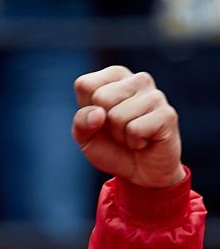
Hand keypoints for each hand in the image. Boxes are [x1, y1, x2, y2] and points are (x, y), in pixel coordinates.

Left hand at [73, 66, 184, 188]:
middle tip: (118, 130)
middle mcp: (137, 80)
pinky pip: (135, 129)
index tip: (99, 118)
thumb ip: (81, 121)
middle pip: (101, 97)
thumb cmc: (111, 147)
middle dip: (103, 123)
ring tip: (131, 135)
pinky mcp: (167, 114)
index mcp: (115, 77)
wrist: (140, 172)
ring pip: (117, 116)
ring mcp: (155, 95)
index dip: (86, 109)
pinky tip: (144, 140)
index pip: (85, 84)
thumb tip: (98, 113)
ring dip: (119, 134)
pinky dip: (134, 142)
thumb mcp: (85, 136)